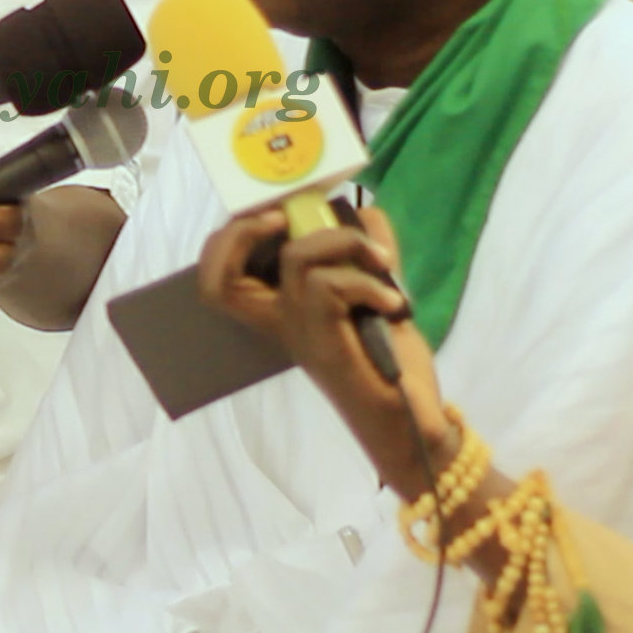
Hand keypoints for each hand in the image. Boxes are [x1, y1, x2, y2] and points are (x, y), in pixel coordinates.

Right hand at [197, 206, 451, 499]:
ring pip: (296, 259)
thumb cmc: (391, 361)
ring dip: (344, 242)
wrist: (415, 420)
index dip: (227, 241)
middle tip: (285, 217)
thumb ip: (369, 252)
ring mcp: (300, 333)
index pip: (220, 280)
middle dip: (241, 231)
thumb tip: (365, 212)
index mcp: (283, 310)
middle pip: (218, 280)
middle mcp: (280, 323)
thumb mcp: (379, 293)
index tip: (273, 216)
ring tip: (380, 259)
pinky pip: (331, 285)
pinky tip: (394, 303)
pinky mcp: (327, 342)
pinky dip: (370, 281)